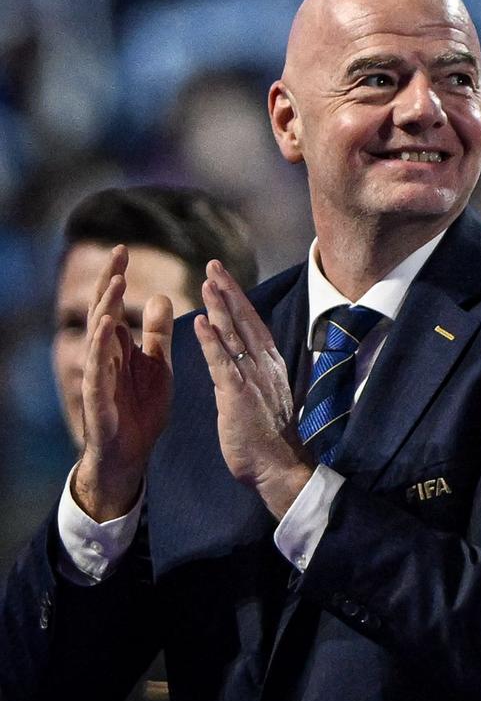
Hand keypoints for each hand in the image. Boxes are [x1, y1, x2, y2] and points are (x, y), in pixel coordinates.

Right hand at [72, 246, 173, 520]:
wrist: (132, 452)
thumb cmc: (141, 406)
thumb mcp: (157, 363)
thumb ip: (156, 332)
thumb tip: (161, 295)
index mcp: (119, 345)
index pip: (115, 303)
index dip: (117, 276)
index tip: (124, 248)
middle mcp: (105, 354)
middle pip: (103, 310)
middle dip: (109, 281)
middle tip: (117, 251)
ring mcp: (99, 374)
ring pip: (97, 334)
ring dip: (106, 307)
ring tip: (116, 281)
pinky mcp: (98, 397)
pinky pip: (98, 368)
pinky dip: (101, 347)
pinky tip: (106, 326)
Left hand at [195, 260, 311, 517]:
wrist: (279, 468)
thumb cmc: (268, 439)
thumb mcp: (262, 400)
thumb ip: (250, 378)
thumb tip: (238, 365)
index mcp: (269, 366)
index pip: (253, 325)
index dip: (238, 300)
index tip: (224, 279)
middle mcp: (264, 366)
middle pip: (245, 321)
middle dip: (229, 292)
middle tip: (214, 265)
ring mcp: (252, 379)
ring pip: (235, 335)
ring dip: (220, 307)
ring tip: (207, 281)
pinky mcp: (238, 395)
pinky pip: (222, 363)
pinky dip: (211, 341)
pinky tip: (201, 322)